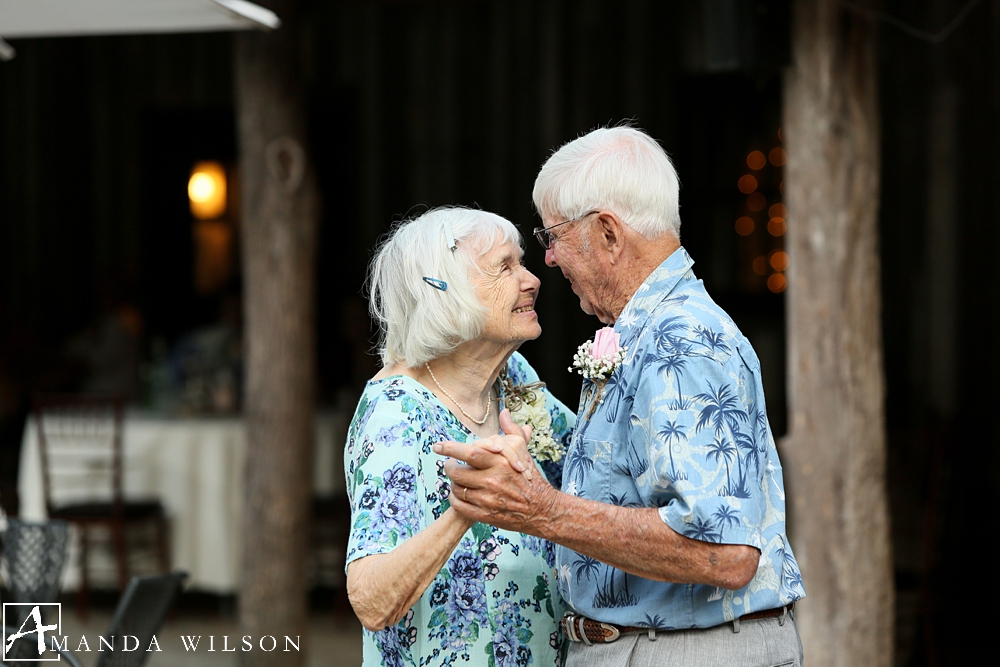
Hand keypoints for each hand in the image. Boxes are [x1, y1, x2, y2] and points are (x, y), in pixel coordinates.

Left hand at [433, 411, 556, 533]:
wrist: (541, 509)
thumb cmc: (529, 478)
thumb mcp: (523, 451)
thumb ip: (511, 430)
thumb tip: (504, 412)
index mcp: (499, 463)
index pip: (469, 452)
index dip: (450, 448)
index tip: (437, 446)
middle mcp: (491, 481)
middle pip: (456, 472)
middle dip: (449, 466)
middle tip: (450, 464)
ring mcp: (487, 499)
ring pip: (456, 488)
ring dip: (452, 483)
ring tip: (458, 479)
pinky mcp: (484, 515)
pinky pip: (459, 506)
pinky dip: (454, 499)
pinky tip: (459, 494)